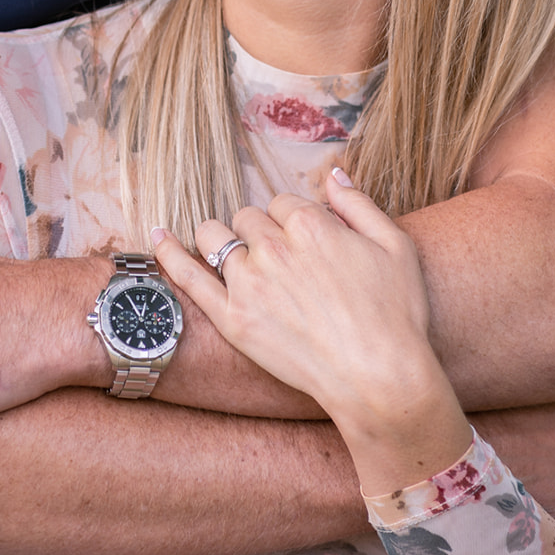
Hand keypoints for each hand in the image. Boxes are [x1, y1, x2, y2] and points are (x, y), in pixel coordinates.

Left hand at [154, 176, 473, 490]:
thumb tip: (333, 174)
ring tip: (233, 256)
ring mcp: (248, 283)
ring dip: (223, 240)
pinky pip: (189, 278)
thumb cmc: (397, 316)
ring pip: (217, 238)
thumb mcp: (395, 246)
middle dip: (262, 232)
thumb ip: (359, 204)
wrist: (380, 380)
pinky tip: (157, 237)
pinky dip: (169, 254)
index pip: (285, 203)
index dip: (296, 222)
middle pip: (249, 218)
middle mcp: (274, 247)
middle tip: (284, 264)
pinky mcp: (232, 319)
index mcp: (311, 225)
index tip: (307, 246)